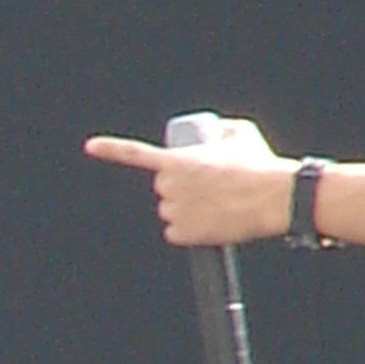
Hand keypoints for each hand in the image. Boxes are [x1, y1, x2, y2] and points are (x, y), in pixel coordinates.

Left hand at [84, 118, 290, 245]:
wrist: (274, 197)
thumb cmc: (260, 165)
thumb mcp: (241, 133)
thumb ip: (220, 130)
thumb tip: (214, 133)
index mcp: (177, 160)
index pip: (136, 154)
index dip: (111, 149)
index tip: (90, 146)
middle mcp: (168, 185)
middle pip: (164, 188)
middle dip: (182, 187)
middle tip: (212, 186)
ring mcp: (172, 210)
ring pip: (171, 211)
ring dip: (187, 209)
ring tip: (219, 203)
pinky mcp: (180, 233)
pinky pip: (177, 232)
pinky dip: (190, 231)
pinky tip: (212, 222)